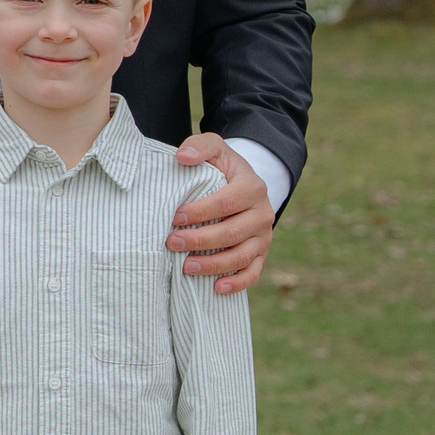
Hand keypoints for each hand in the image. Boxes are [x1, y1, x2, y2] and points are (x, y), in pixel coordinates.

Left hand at [167, 136, 273, 294]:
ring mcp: (263, 236)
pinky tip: (216, 288)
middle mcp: (262, 214)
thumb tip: (182, 157)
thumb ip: (200, 147)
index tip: (175, 217)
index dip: (201, 211)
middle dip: (200, 240)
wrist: (243, 184)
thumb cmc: (222, 167)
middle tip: (171, 242)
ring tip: (185, 267)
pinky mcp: (261, 253)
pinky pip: (253, 272)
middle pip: (232, 232)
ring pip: (242, 256)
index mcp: (251, 187)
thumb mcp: (214, 148)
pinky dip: (237, 282)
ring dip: (214, 264)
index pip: (226, 202)